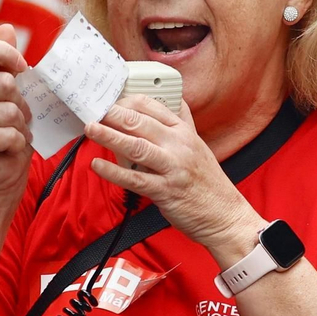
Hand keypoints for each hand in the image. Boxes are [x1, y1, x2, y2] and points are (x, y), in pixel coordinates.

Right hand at [0, 24, 32, 199]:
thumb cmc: (8, 132)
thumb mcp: (13, 94)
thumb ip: (8, 63)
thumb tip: (7, 27)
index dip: (4, 53)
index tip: (22, 67)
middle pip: (4, 82)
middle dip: (21, 103)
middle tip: (15, 118)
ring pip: (9, 110)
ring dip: (21, 125)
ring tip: (10, 134)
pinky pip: (8, 133)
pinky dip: (16, 143)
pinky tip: (5, 149)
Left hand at [84, 96, 261, 267]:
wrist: (225, 215)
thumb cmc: (208, 182)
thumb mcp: (198, 146)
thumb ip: (183, 124)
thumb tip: (173, 103)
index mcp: (185, 133)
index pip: (154, 107)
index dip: (128, 101)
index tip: (111, 100)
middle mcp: (179, 146)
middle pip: (141, 123)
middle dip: (114, 114)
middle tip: (94, 109)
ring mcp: (172, 168)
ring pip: (136, 146)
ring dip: (110, 136)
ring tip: (91, 129)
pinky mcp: (165, 191)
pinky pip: (134, 179)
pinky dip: (113, 172)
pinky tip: (97, 165)